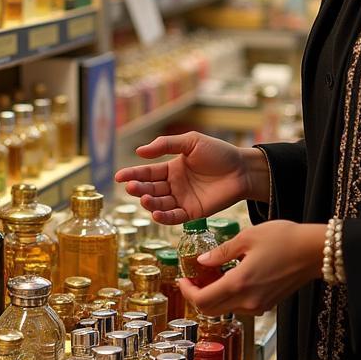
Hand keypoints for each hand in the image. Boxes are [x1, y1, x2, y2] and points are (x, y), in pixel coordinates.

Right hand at [114, 132, 252, 224]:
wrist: (242, 169)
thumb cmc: (218, 152)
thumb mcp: (191, 142)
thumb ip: (166, 145)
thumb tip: (139, 151)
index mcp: (171, 168)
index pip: (147, 173)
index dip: (132, 174)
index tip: (118, 177)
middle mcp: (174, 186)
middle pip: (150, 189)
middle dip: (138, 189)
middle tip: (130, 188)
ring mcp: (182, 200)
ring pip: (160, 204)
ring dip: (150, 203)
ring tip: (144, 199)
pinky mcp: (193, 213)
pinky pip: (174, 217)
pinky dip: (164, 217)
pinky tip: (155, 213)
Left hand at [177, 220, 323, 316]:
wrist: (314, 251)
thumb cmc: (284, 239)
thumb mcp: (248, 237)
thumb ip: (222, 252)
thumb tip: (202, 261)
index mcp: (239, 284)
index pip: (202, 300)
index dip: (187, 291)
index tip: (182, 279)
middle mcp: (248, 301)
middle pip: (211, 310)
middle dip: (197, 295)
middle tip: (193, 278)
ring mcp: (259, 305)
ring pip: (226, 308)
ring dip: (214, 296)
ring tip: (213, 273)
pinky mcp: (268, 304)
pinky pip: (241, 305)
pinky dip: (230, 295)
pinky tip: (232, 276)